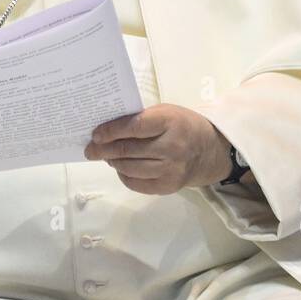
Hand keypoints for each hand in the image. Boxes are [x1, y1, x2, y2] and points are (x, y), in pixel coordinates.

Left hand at [84, 103, 233, 194]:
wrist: (210, 152)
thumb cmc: (182, 126)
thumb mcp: (166, 113)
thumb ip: (141, 119)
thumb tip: (107, 130)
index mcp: (170, 122)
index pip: (134, 127)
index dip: (111, 131)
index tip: (95, 134)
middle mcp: (172, 147)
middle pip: (128, 150)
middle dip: (103, 150)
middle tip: (90, 149)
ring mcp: (171, 169)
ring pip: (129, 168)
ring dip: (112, 162)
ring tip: (106, 157)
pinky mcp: (168, 186)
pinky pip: (136, 183)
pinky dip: (123, 175)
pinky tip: (121, 167)